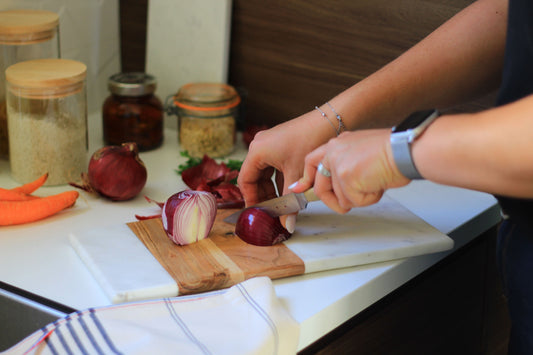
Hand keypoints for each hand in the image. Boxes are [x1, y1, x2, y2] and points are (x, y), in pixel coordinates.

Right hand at [237, 110, 335, 230]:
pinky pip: (274, 166)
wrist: (329, 121)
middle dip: (263, 196)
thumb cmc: (310, 141)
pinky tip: (290, 192)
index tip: (257, 214)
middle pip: (254, 178)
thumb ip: (290, 202)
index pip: (245, 181)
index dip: (251, 200)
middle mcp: (259, 146)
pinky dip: (279, 180)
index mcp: (257, 151)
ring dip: (272, 189)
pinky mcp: (280, 144)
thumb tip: (286, 224)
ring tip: (282, 204)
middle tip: (271, 212)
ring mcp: (270, 144)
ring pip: (265, 174)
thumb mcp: (296, 175)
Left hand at [290, 129, 410, 212]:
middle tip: (348, 203)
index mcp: (338, 143)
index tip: (298, 189)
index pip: (312, 161)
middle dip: (334, 201)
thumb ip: (347, 165)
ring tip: (376, 181)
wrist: (405, 150)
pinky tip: (378, 184)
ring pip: (341, 198)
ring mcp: (337, 165)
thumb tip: (343, 187)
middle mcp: (333, 152)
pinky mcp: (345, 178)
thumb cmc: (394, 151)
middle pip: (321, 187)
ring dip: (361, 197)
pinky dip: (369, 198)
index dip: (306, 178)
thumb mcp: (364, 152)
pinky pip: (353, 202)